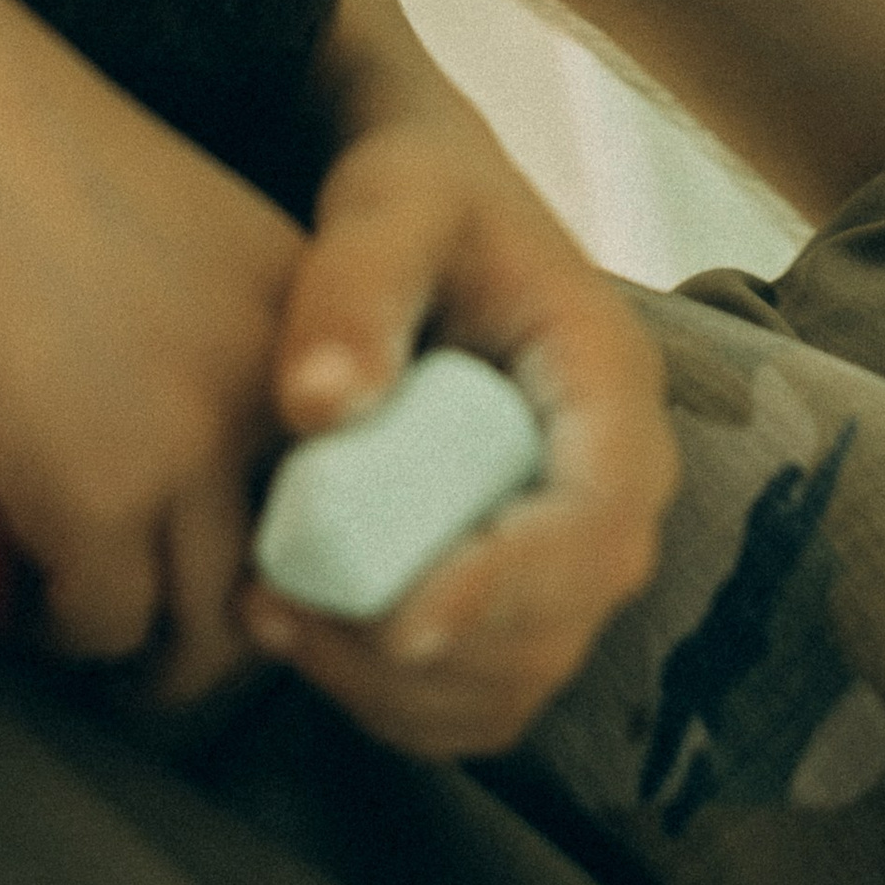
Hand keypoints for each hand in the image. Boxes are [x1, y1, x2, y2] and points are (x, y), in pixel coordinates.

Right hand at [0, 0, 303, 705]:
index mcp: (310, 320)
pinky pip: (94, 626)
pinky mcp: (97, 501)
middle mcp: (280, 392)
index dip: (273, 550)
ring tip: (72, 627)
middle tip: (142, 640)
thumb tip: (175, 503)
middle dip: (211, 629)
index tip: (212, 571)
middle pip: (281, 585)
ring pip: (196, 634)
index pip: (339, 495)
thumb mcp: (177, 256)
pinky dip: (49, 627)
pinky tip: (10, 591)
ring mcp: (194, 451)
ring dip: (132, 649)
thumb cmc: (12, 148)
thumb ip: (207, 366)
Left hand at [239, 0, 677, 757]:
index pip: (593, 528)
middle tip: (284, 611)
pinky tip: (297, 628)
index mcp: (612, 389)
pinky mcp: (511, 586)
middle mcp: (612, 487)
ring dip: (390, 688)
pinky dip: (388, 694)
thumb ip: (357, 284)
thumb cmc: (417, 190)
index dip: (505, 592)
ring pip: (508, 683)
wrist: (422, 212)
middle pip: (551, 629)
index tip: (395, 624)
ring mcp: (565, 549)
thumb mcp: (391, 201)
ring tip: (271, 614)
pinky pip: (471, 688)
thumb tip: (320, 404)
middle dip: (420, 654)